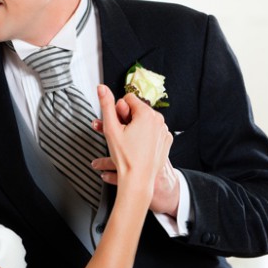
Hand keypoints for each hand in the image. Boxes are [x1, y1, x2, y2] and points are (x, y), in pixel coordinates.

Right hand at [95, 85, 173, 210]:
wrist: (138, 179)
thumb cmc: (125, 158)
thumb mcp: (111, 128)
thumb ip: (106, 104)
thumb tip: (102, 88)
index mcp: (147, 114)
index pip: (127, 99)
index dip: (119, 111)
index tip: (118, 124)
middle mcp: (159, 120)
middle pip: (137, 110)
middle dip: (127, 119)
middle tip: (121, 135)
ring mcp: (164, 131)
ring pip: (145, 121)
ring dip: (136, 127)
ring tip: (129, 142)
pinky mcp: (166, 141)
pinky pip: (153, 131)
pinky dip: (145, 136)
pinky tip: (138, 146)